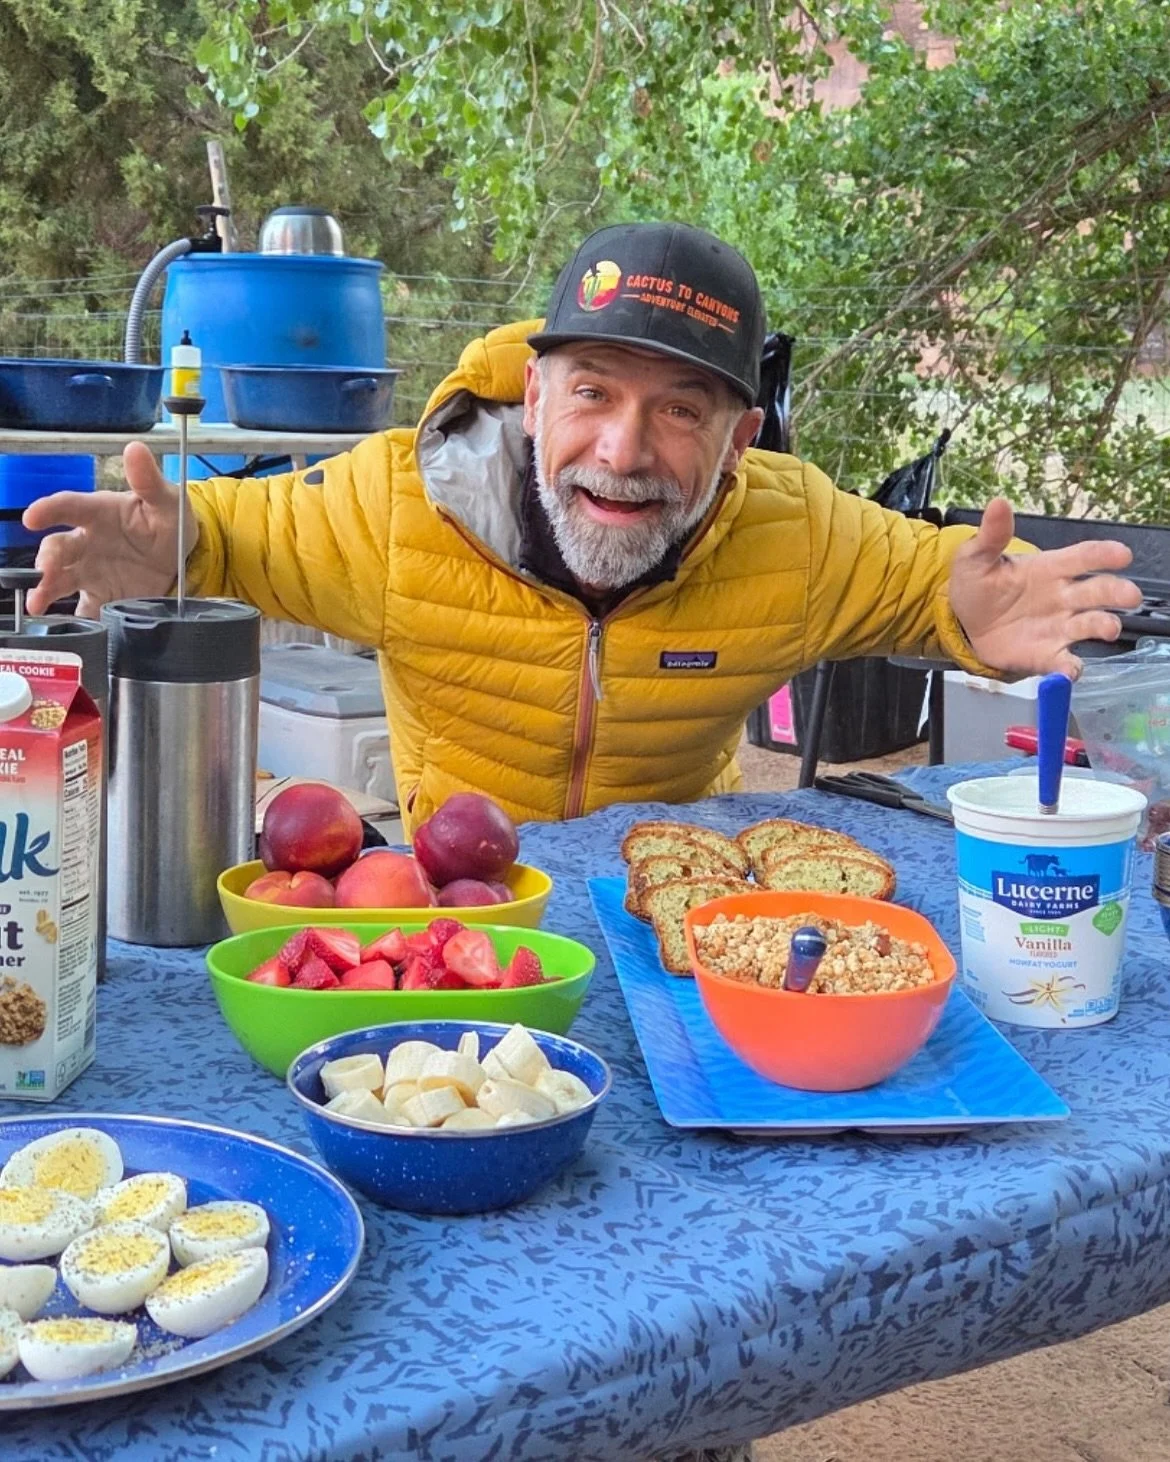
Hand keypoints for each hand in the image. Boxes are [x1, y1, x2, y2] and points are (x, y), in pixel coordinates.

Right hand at [22, 442, 197, 617]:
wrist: (185, 559)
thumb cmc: (168, 522)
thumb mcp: (167, 500)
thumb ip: (149, 480)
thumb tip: (135, 448)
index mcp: (99, 512)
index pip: (69, 506)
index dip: (49, 510)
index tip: (32, 517)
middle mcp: (88, 542)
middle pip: (59, 547)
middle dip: (48, 557)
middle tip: (46, 568)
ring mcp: (92, 571)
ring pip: (61, 579)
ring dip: (46, 589)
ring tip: (37, 603)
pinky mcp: (102, 596)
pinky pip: (84, 609)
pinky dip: (75, 619)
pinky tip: (67, 628)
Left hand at [948, 499, 1142, 677]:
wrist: (963, 622)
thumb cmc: (979, 585)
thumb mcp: (976, 558)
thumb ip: (991, 536)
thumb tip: (998, 503)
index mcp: (1050, 568)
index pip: (1084, 556)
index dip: (1104, 555)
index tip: (1122, 554)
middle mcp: (1063, 597)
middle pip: (1098, 591)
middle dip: (1117, 592)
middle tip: (1130, 595)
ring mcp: (1058, 627)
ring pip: (1090, 625)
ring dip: (1103, 626)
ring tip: (1108, 628)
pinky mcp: (1045, 654)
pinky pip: (1063, 662)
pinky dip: (1069, 668)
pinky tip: (1070, 671)